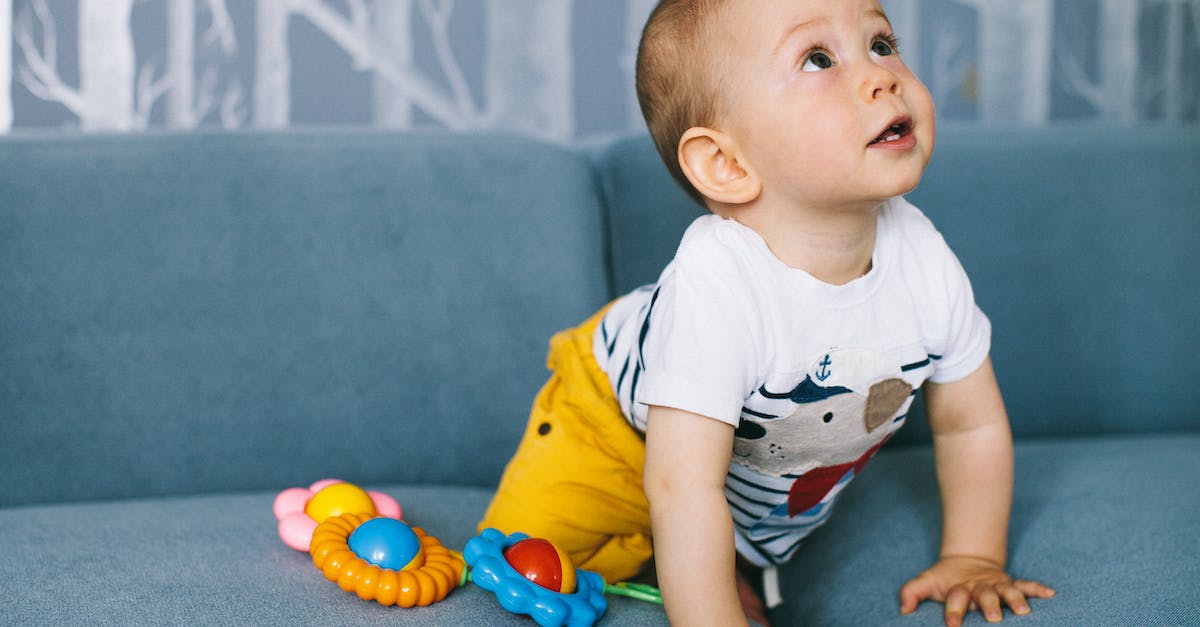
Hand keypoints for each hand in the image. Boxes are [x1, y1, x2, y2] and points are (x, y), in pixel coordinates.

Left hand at [899, 555, 1054, 626]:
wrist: (965, 559)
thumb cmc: (945, 580)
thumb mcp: (926, 583)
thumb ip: (911, 592)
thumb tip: (903, 609)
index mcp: (960, 588)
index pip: (956, 598)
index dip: (954, 611)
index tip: (953, 625)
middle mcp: (980, 586)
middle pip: (985, 595)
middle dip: (989, 605)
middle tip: (993, 618)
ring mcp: (997, 584)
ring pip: (1008, 591)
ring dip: (1015, 599)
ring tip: (1023, 611)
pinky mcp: (1010, 583)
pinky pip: (1025, 584)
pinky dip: (1036, 588)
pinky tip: (1050, 594)